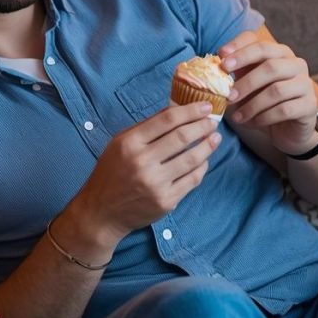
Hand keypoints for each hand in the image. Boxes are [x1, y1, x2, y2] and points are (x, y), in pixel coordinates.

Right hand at [71, 102, 220, 246]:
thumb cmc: (111, 172)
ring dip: (208, 146)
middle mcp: (142, 162)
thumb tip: (175, 109)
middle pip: (182, 137)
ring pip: (192, 159)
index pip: (167, 120)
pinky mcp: (166, 201)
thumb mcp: (119, 144)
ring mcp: (155, 183)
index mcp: (129, 143)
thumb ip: (146, 127)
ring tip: (215, 138)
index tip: (206, 106)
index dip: (190, 111)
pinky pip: (192, 180)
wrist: (102, 211)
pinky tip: (204, 160)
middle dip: (203, 126)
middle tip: (213, 121)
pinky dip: (202, 167)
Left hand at [219, 30, 317, 153]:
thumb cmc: (259, 99)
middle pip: (270, 65)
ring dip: (251, 105)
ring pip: (277, 90)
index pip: (257, 42)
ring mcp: (304, 83)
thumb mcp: (243, 84)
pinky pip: (284, 110)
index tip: (220, 58)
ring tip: (236, 117)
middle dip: (245, 81)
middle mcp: (294, 63)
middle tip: (227, 96)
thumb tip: (206, 67)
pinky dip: (263, 117)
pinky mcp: (309, 105)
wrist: (284, 126)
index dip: (239, 48)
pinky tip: (250, 123)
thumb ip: (231, 74)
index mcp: (276, 52)